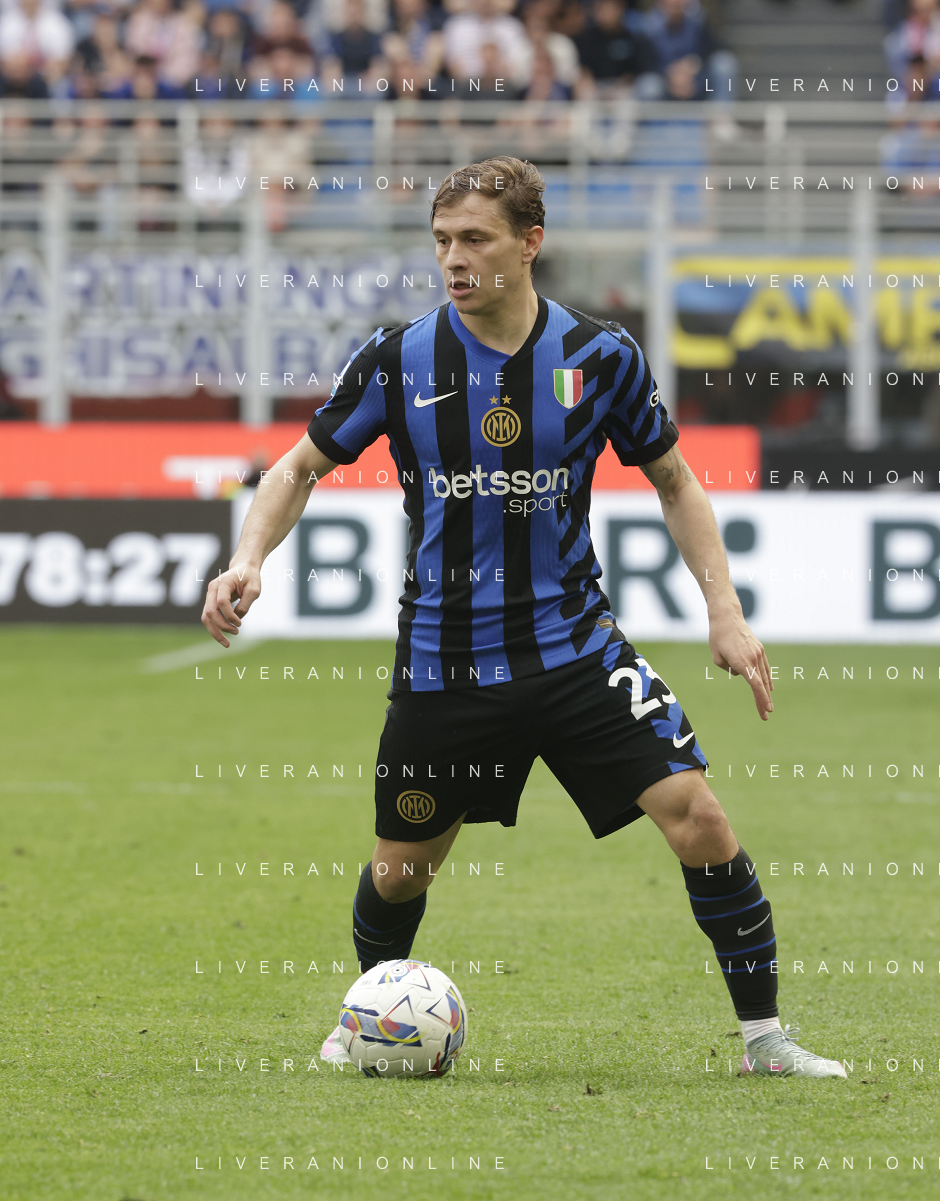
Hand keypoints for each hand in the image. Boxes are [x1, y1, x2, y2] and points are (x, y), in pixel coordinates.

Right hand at [201, 562, 261, 647]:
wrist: (243, 568)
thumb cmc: (250, 578)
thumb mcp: (254, 590)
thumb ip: (245, 605)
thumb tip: (236, 620)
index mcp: (223, 583)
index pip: (222, 603)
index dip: (230, 616)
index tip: (240, 623)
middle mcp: (212, 589)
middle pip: (210, 612)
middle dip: (222, 626)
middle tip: (236, 633)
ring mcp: (209, 596)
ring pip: (206, 617)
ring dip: (215, 632)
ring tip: (226, 644)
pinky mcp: (210, 602)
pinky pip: (208, 617)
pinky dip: (214, 628)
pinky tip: (223, 637)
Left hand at [708, 605, 772, 720]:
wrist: (727, 617)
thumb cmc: (718, 637)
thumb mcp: (717, 657)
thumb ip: (728, 669)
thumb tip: (740, 673)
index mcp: (742, 661)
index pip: (755, 684)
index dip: (761, 698)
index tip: (766, 710)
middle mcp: (753, 658)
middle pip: (761, 684)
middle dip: (764, 701)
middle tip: (766, 716)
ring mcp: (758, 653)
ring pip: (764, 676)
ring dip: (766, 691)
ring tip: (767, 706)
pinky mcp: (759, 649)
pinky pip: (765, 667)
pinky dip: (767, 678)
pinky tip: (769, 688)